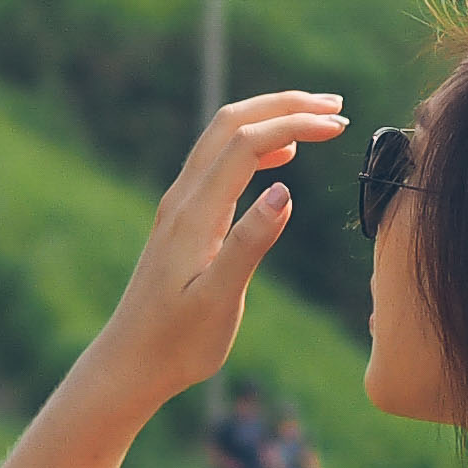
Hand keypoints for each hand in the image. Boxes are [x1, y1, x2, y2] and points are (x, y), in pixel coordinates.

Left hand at [85, 91, 336, 408]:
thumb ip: (249, 244)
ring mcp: (181, 206)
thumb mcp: (218, 301)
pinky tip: (282, 159)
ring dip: (270, 118)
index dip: (294, 124)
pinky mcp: (185, 219)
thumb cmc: (177, 343)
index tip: (338, 127)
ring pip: (224, 137)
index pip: (247, 143)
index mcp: (195, 213)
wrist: (129, 363)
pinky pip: (220, 161)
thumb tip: (283, 191)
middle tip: (335, 106)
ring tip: (318, 120)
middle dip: (284, 105)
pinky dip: (256, 145)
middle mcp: (184, 198)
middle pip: (231, 122)